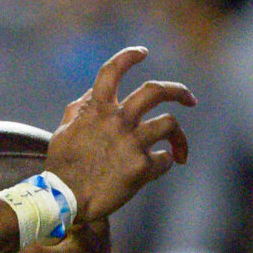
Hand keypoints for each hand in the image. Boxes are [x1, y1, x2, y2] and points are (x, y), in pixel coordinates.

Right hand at [43, 48, 192, 224]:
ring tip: (179, 147)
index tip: (142, 53)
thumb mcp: (64, 130)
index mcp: (97, 109)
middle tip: (190, 99)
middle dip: (178, 91)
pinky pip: (165, 159)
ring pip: (170, 124)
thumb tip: (94, 95)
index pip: (113, 70)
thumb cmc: (62, 167)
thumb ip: (81, 108)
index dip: (129, 56)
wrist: (65, 200)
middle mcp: (118, 120)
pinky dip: (167, 162)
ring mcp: (132, 143)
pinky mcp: (141, 167)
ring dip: (178, 137)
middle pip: (156, 91)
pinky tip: (160, 168)